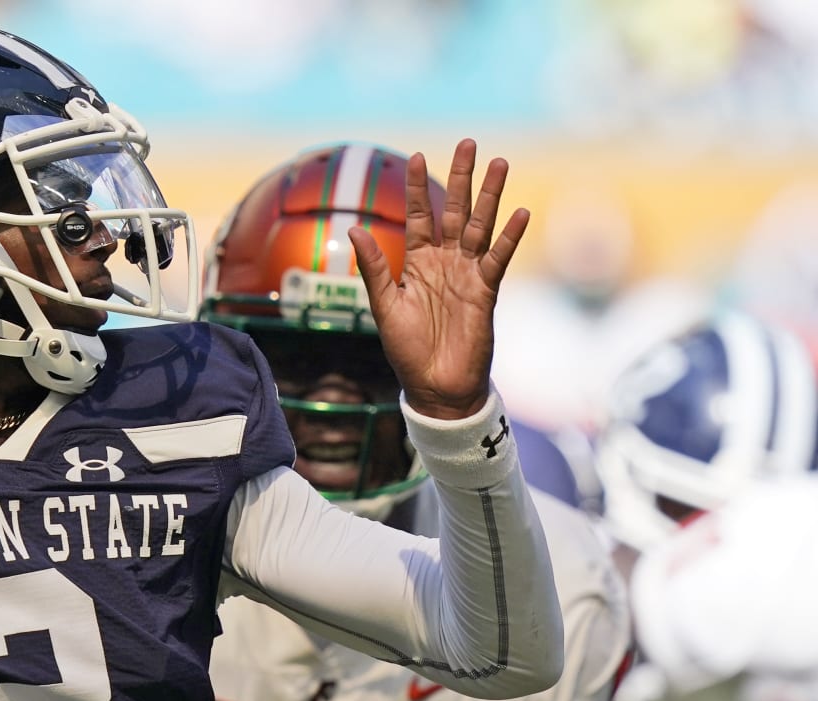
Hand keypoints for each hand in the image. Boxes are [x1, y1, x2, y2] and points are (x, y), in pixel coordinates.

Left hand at [349, 139, 527, 420]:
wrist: (435, 386)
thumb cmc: (407, 349)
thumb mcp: (384, 305)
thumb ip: (373, 268)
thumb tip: (354, 228)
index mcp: (417, 262)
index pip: (419, 215)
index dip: (418, 187)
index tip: (417, 155)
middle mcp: (445, 261)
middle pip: (454, 210)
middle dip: (461, 177)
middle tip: (469, 142)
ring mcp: (468, 273)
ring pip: (480, 225)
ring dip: (490, 196)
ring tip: (499, 163)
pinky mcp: (486, 291)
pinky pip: (498, 259)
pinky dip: (508, 237)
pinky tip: (519, 213)